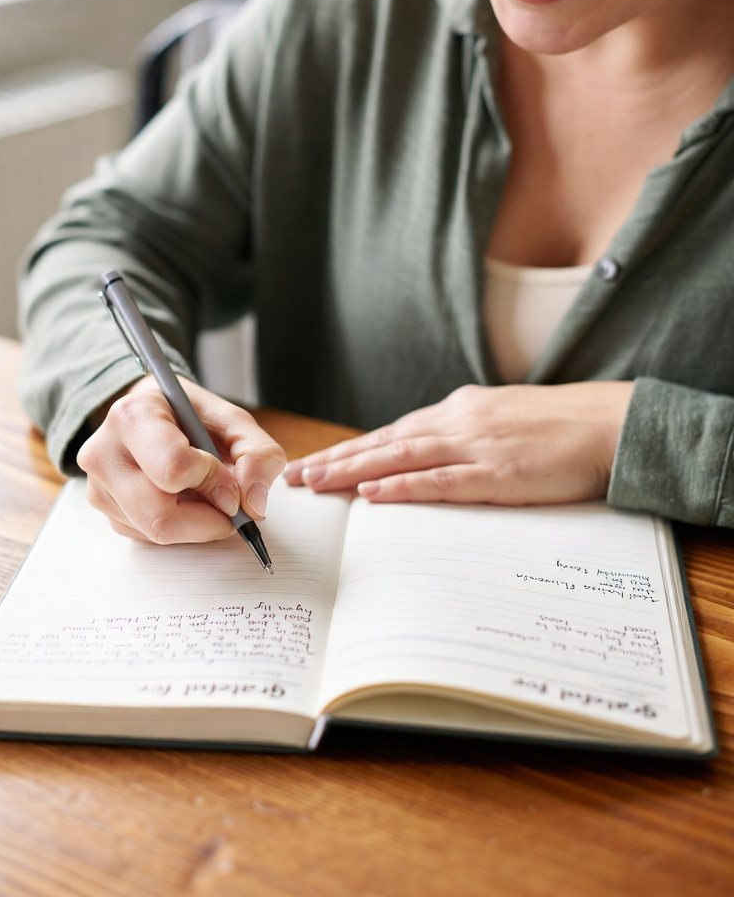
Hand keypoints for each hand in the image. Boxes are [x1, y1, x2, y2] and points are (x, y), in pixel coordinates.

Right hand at [77, 375, 285, 542]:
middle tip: (228, 505)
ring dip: (194, 524)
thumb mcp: (234, 421)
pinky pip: (148, 538)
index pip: (173, 469)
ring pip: (156, 533)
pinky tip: (181, 499)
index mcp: (133, 416)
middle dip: (207, 519)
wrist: (154, 413)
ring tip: (202, 493)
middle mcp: (105, 452)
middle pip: (161, 516)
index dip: (213, 483)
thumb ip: (258, 454)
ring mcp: (98, 486)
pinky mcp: (104, 511)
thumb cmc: (191, 415)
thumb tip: (253, 504)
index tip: (231, 482)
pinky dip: (178, 527)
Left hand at [284, 382, 633, 504]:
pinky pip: (440, 481)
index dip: (352, 449)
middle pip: (385, 442)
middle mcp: (459, 422)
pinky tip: (374, 494)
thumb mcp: (504, 422)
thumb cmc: (560, 427)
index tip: (317, 463)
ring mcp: (477, 446)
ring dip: (354, 472)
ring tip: (317, 484)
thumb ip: (467, 436)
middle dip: (337, 461)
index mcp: (461, 411)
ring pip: (401, 458)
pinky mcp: (498, 473)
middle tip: (296, 477)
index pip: (394, 433)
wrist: (609, 423)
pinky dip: (403, 486)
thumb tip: (431, 458)